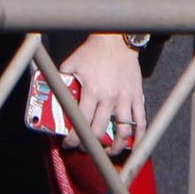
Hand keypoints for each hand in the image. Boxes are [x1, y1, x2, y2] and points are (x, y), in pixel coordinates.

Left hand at [59, 33, 144, 155]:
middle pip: (101, 131)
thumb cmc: (92, 52)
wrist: (116, 41)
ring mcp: (125, 99)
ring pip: (124, 131)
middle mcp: (109, 98)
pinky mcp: (137, 97)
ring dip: (117, 147)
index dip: (74, 137)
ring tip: (110, 152)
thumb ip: (63, 80)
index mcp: (92, 91)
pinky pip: (141, 121)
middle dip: (91, 145)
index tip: (70, 143)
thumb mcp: (71, 64)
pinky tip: (136, 145)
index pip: (82, 121)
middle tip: (86, 148)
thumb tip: (53, 92)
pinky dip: (139, 136)